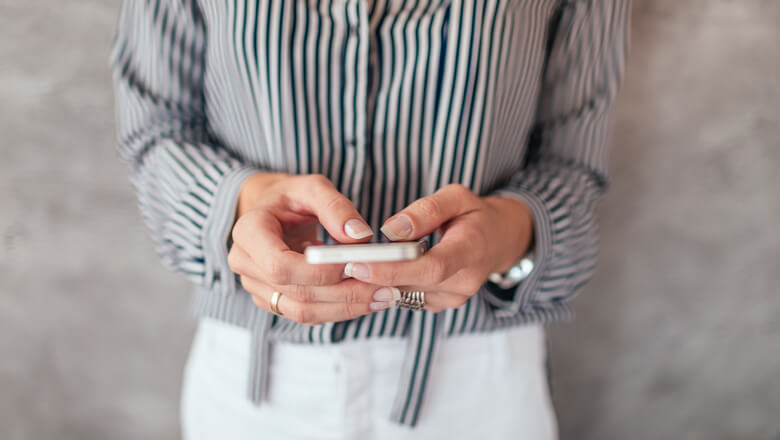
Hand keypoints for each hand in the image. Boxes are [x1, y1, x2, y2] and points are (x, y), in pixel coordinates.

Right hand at [228, 173, 399, 324]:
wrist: (271, 211)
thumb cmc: (291, 197)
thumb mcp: (312, 187)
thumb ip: (335, 206)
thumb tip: (360, 236)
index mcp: (249, 232)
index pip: (280, 266)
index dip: (319, 272)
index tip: (357, 264)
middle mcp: (246, 264)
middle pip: (295, 294)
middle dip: (344, 293)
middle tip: (385, 288)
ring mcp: (257, 287)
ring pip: (302, 311)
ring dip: (346, 308)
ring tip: (383, 297)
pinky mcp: (274, 300)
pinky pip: (307, 314)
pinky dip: (339, 310)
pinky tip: (367, 299)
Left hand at [342, 184, 533, 311]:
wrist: (497, 242)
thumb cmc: (473, 215)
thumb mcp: (457, 197)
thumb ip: (426, 210)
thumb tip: (392, 230)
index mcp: (471, 251)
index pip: (430, 267)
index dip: (392, 269)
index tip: (356, 263)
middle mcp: (463, 283)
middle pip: (411, 285)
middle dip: (371, 276)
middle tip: (334, 264)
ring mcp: (451, 298)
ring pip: (403, 294)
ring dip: (373, 282)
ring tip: (342, 265)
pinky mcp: (438, 304)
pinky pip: (404, 297)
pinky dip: (384, 284)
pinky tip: (364, 271)